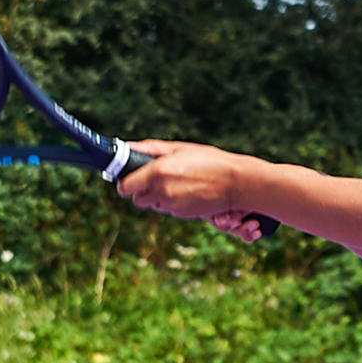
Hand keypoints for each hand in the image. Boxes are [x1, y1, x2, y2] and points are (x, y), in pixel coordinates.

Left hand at [112, 140, 268, 241]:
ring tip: (179, 183)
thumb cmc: (209, 160)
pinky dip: (174, 203)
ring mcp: (172, 205)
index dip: (126, 183)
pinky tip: (188, 192)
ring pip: (154, 205)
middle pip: (137, 200)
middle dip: (143, 192)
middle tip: (157, 180)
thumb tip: (126, 147)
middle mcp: (161, 191)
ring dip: (159, 197)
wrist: (236, 183)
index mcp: (157, 171)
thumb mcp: (179, 148)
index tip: (131, 180)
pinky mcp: (182, 215)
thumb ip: (150, 149)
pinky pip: (169, 210)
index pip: (125, 187)